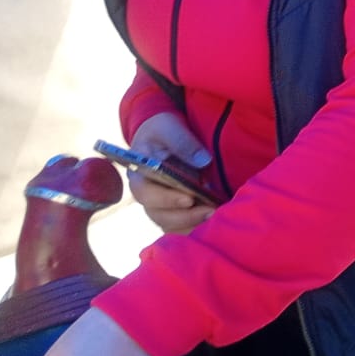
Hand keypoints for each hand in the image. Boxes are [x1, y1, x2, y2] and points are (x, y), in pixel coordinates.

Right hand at [129, 112, 214, 233]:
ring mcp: (159, 206)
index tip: (189, 198)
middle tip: (210, 211)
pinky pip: (182, 228)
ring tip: (215, 216)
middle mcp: (147, 195)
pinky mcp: (174, 211)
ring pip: (171, 225)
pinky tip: (214, 223)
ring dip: (192, 224)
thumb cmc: (163, 130)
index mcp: (139, 175)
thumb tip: (202, 161)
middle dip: (185, 216)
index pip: (145, 193)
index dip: (165, 199)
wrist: (165, 135)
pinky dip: (196, 228)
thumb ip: (182, 141)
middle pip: (159, 215)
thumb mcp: (169, 127)